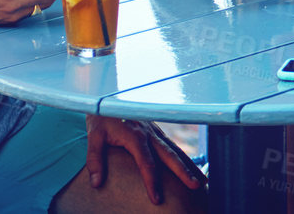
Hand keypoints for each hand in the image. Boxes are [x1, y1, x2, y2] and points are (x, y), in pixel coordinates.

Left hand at [85, 114, 206, 203]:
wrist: (108, 94)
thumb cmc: (102, 116)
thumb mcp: (93, 135)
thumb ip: (95, 159)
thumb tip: (96, 183)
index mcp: (134, 134)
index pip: (146, 162)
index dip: (151, 181)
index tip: (156, 199)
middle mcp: (148, 132)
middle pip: (168, 154)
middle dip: (182, 171)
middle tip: (194, 186)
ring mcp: (154, 130)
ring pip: (175, 149)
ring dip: (188, 165)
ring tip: (200, 181)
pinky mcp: (156, 130)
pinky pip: (172, 144)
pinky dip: (184, 156)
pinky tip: (191, 167)